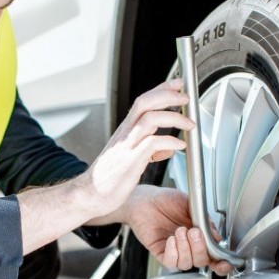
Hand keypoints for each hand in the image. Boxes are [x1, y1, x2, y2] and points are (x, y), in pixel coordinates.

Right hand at [78, 80, 192, 217]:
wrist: (89, 194)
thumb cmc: (109, 178)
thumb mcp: (131, 158)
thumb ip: (150, 150)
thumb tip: (168, 149)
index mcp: (126, 130)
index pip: (143, 101)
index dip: (161, 89)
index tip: (177, 84)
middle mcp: (125, 134)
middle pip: (145, 102)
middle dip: (168, 96)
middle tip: (185, 99)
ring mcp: (127, 146)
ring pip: (150, 118)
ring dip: (174, 118)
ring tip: (189, 125)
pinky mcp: (130, 162)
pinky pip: (152, 144)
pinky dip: (170, 142)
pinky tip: (179, 146)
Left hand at [125, 186, 234, 275]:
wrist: (146, 199)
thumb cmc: (167, 200)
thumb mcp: (190, 206)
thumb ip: (204, 221)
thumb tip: (216, 236)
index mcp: (200, 236)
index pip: (214, 257)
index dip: (221, 264)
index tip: (224, 262)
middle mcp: (188, 246)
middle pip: (202, 262)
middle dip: (200, 248)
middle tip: (194, 231)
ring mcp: (175, 251)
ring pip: (187, 264)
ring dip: (185, 248)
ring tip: (180, 230)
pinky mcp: (161, 253)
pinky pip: (170, 262)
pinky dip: (173, 252)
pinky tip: (171, 239)